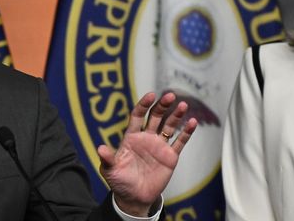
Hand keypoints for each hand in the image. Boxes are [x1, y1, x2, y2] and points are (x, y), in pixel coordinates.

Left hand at [97, 92, 196, 215]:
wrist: (134, 197)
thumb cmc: (120, 182)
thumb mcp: (110, 170)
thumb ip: (108, 158)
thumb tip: (100, 148)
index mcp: (131, 137)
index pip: (137, 116)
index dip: (143, 105)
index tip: (151, 95)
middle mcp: (146, 138)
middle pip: (155, 117)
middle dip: (162, 106)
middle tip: (170, 96)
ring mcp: (159, 146)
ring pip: (169, 126)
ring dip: (176, 115)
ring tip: (183, 105)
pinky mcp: (170, 157)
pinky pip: (180, 142)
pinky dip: (186, 132)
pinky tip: (192, 122)